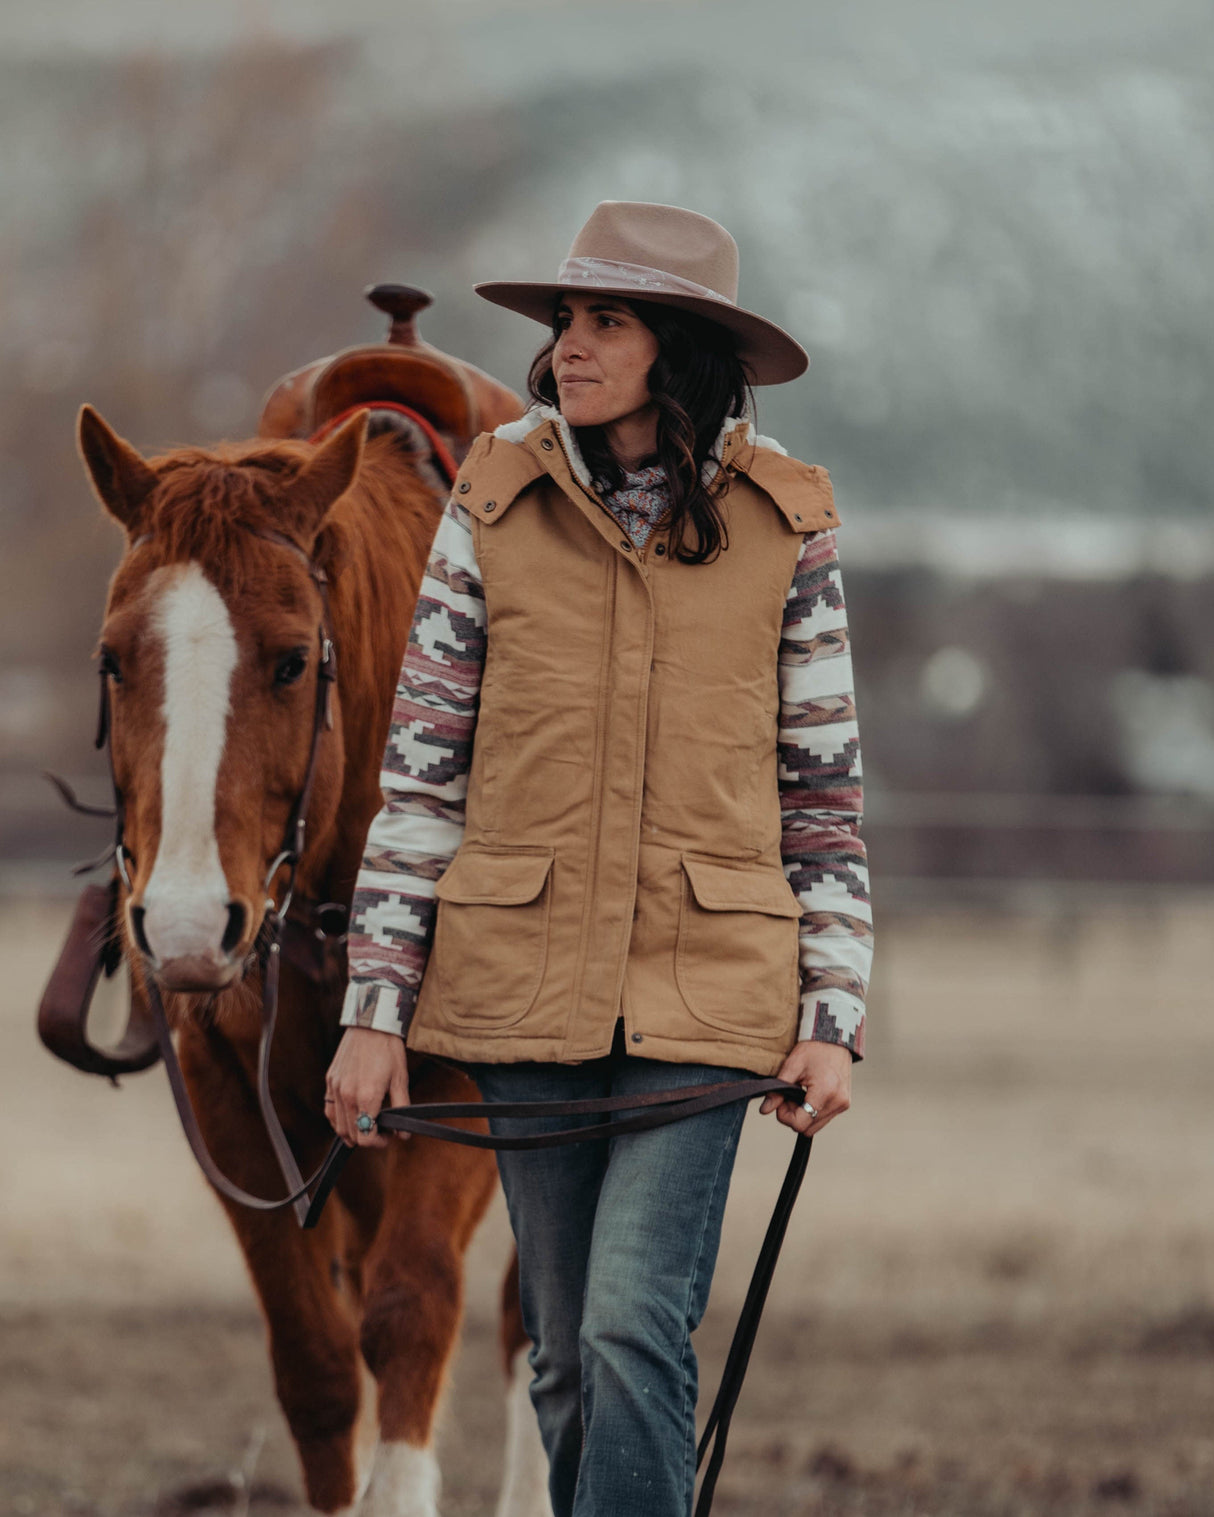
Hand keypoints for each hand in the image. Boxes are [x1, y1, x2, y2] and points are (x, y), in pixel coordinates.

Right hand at [324, 1026, 410, 1148]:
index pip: (366, 1137)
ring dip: (351, 1132)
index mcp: (366, 1097)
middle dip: (367, 1138)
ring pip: (337, 1125)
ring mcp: (336, 1088)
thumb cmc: (388, 1049)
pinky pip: (329, 1110)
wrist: (371, 1024)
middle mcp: (347, 1096)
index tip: (388, 1136)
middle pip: (351, 1135)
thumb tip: (404, 1133)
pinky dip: (338, 1119)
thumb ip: (402, 1108)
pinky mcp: (330, 1081)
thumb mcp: (400, 1079)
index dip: (378, 1143)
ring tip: (366, 1126)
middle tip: (380, 1131)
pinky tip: (350, 1116)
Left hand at [759, 1039, 851, 1136]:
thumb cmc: (814, 1049)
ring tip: (799, 1095)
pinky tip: (809, 1096)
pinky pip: (823, 1119)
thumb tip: (765, 1110)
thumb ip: (777, 1090)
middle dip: (793, 1116)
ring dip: (803, 1116)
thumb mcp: (792, 1065)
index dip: (785, 1116)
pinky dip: (812, 1112)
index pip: (800, 1123)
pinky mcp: (844, 1104)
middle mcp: (837, 1102)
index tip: (781, 1100)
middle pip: (807, 1128)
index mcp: (825, 1092)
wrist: (835, 1039)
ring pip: (815, 1126)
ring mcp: (843, 1105)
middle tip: (788, 1096)